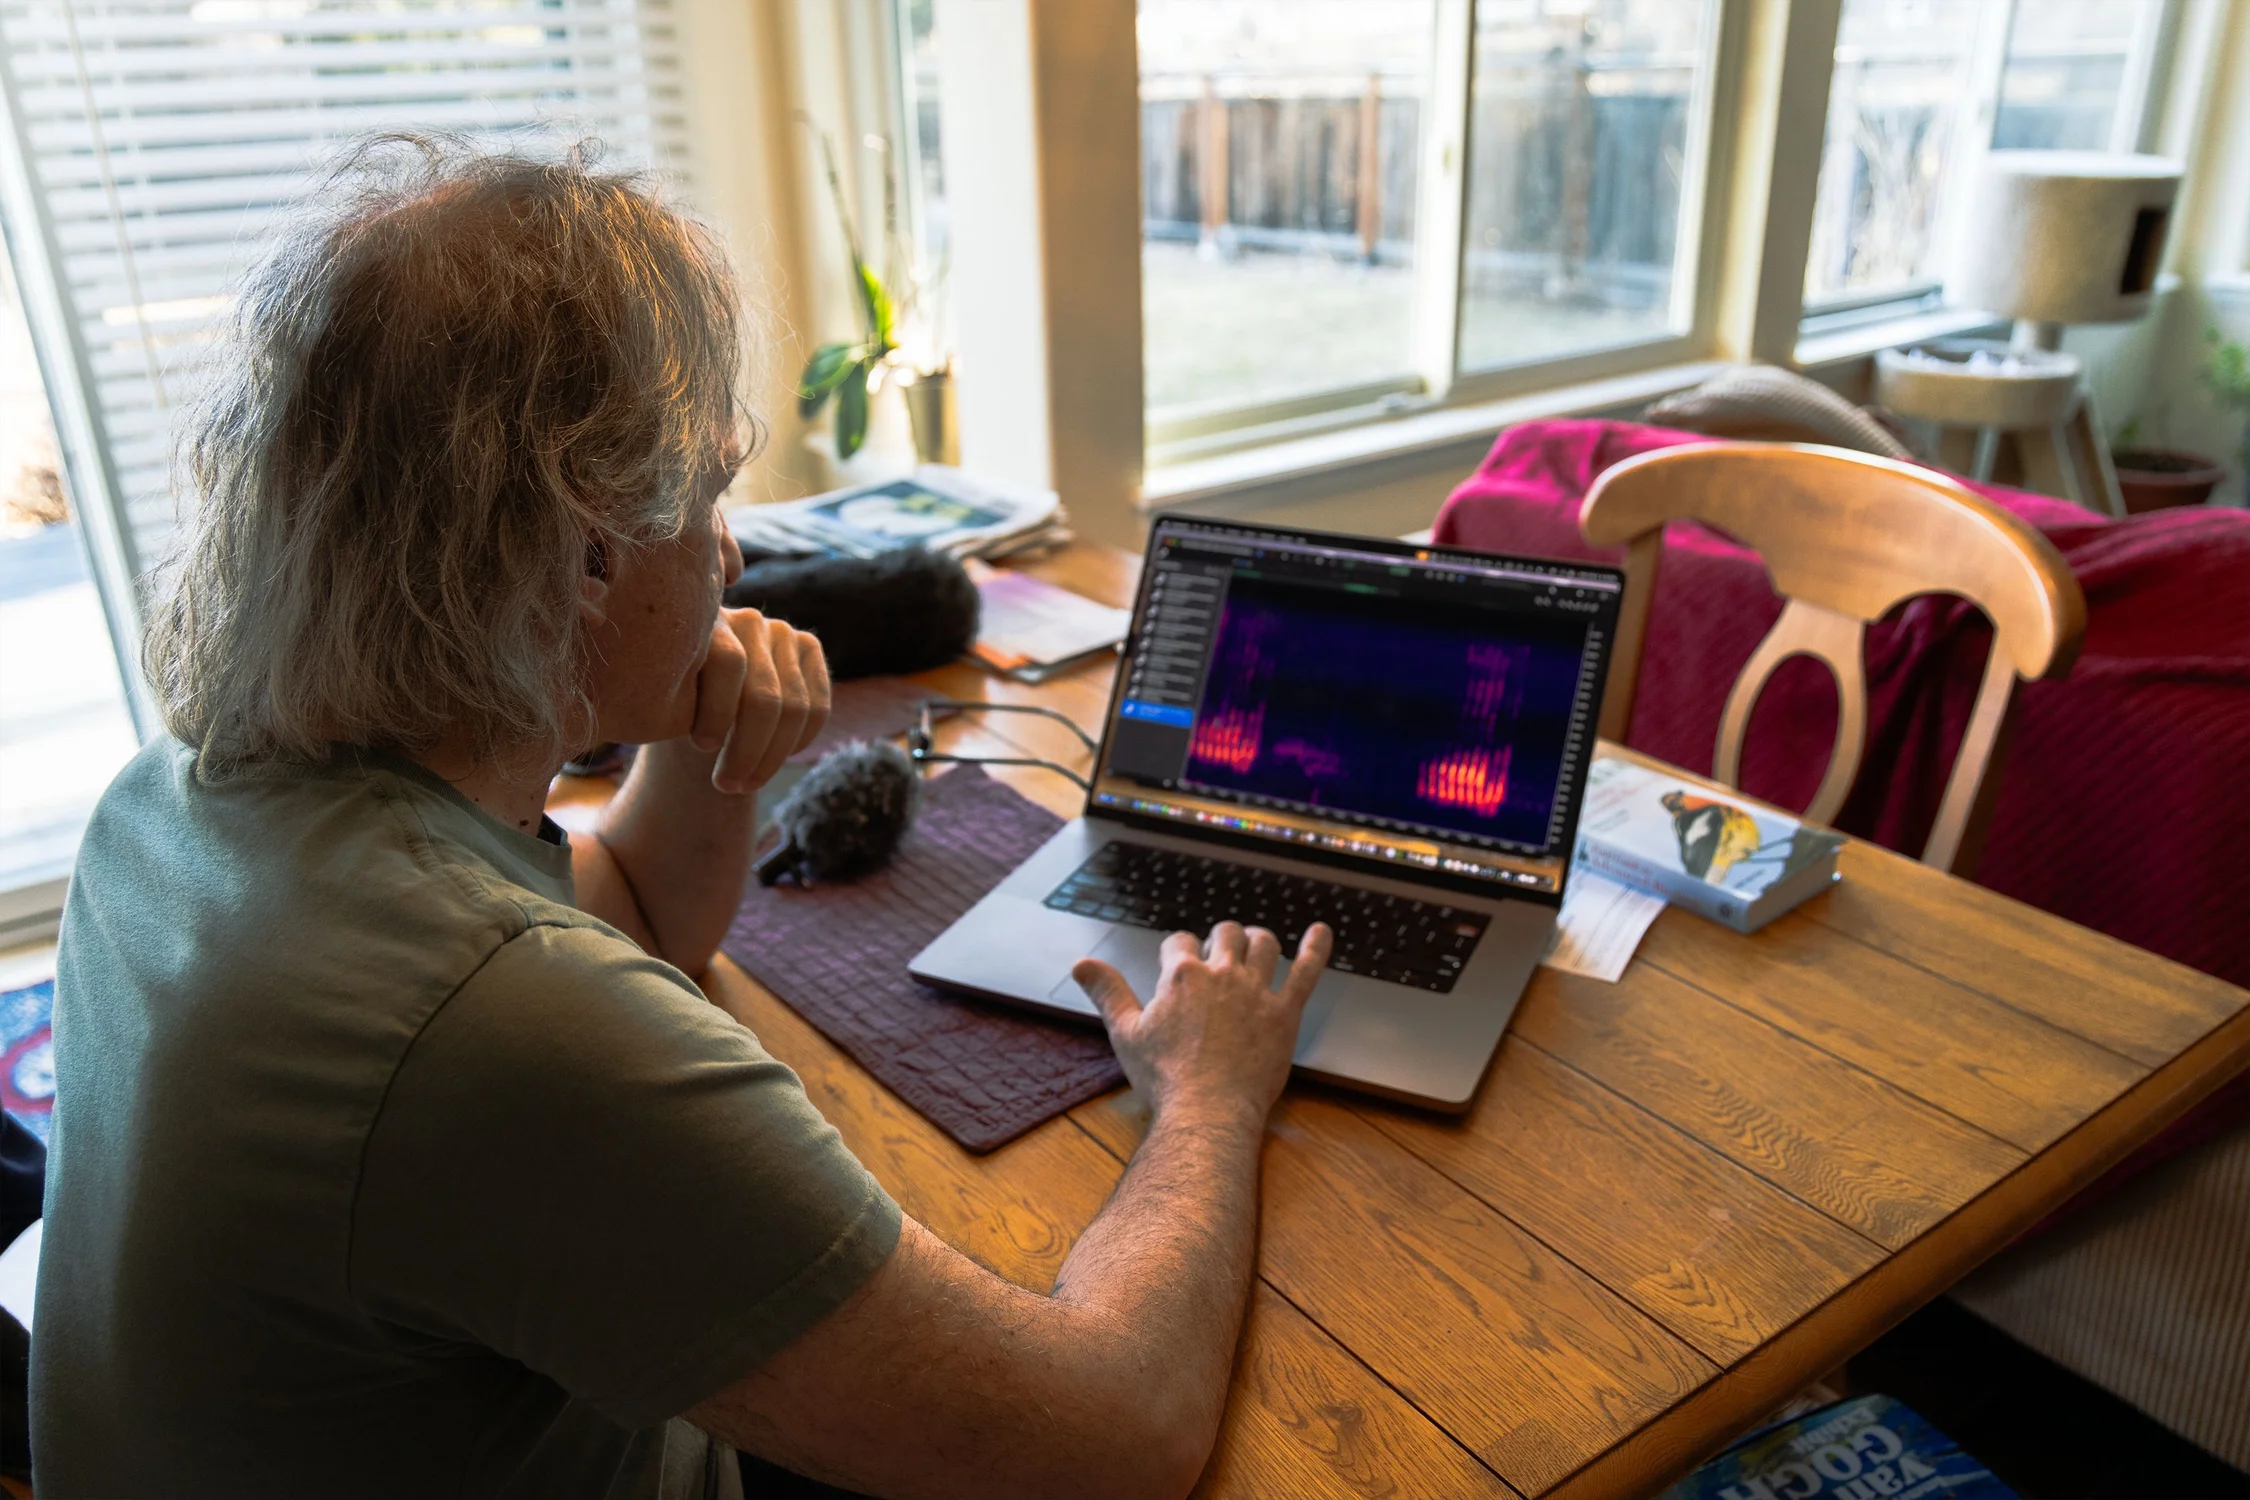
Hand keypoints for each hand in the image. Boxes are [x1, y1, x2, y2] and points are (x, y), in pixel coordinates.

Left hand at [689, 608, 831, 794]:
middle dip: (747, 750)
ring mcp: (782, 632)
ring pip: (794, 708)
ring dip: (769, 758)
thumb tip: (689, 728)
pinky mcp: (808, 650)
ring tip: (742, 785)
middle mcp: (748, 619)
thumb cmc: (673, 710)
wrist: (696, 703)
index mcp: (705, 621)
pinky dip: (797, 743)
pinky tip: (772, 762)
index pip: (728, 663)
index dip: (717, 713)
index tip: (701, 747)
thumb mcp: (665, 707)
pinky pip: (818, 708)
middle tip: (725, 785)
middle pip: (765, 696)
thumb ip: (678, 704)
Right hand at [1072, 922, 1332, 1128]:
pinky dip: (1316, 948)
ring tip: (1254, 945)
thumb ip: (1107, 992)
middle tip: (1217, 955)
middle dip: (1219, 939)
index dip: (1178, 952)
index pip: (1180, 943)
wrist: (1206, 1113)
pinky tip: (1322, 931)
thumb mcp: (1125, 1033)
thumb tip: (1080, 964)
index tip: (1177, 965)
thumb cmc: (1164, 1078)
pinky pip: (1306, 972)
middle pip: (1225, 933)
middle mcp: (1221, 974)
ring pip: (1263, 943)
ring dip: (1257, 939)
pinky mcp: (1285, 1013)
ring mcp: (1256, 991)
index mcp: (1181, 976)